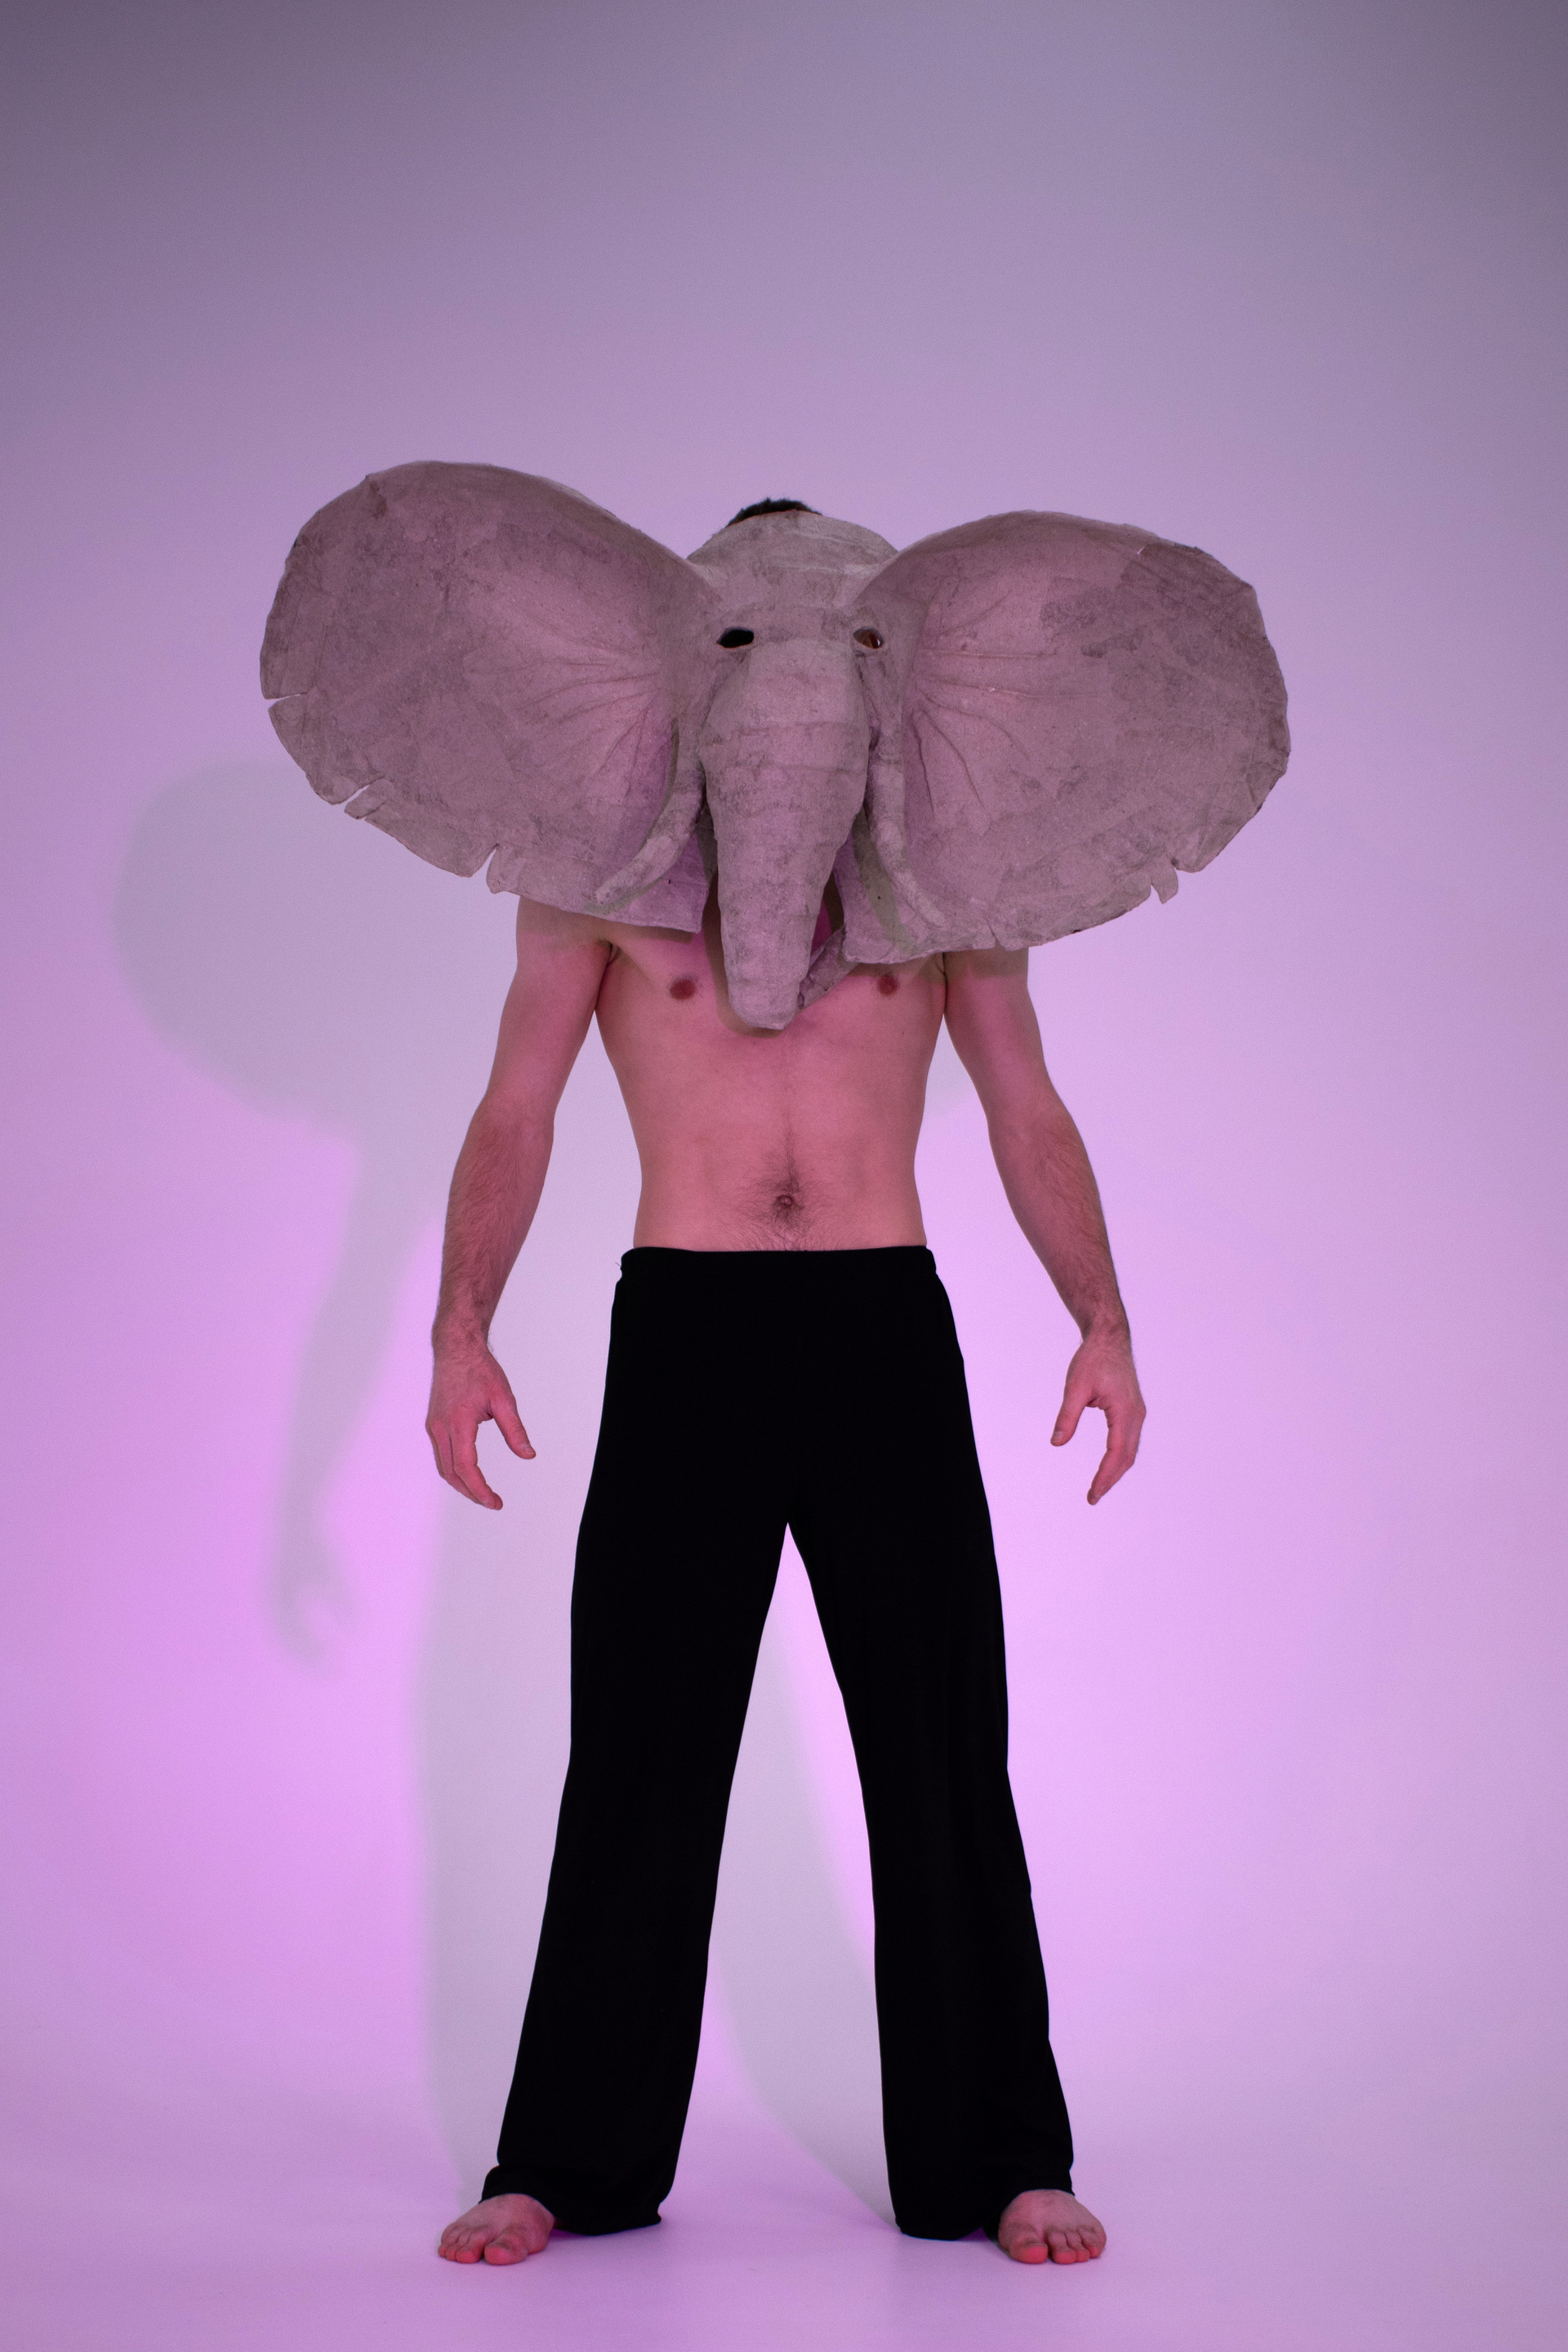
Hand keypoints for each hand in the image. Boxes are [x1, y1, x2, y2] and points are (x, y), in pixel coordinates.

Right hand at [426, 1336, 534, 1508]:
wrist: (456, 1348)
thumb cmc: (479, 1369)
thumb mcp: (504, 1399)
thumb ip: (515, 1430)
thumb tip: (528, 1455)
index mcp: (458, 1421)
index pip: (465, 1467)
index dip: (480, 1489)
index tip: (495, 1502)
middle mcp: (440, 1427)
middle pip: (451, 1473)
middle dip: (472, 1493)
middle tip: (492, 1502)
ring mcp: (434, 1426)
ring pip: (443, 1467)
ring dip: (461, 1484)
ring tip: (482, 1493)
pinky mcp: (433, 1423)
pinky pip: (441, 1455)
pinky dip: (454, 1470)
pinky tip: (468, 1474)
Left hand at [1051, 1327, 1144, 1504]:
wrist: (1109, 1337)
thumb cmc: (1092, 1359)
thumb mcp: (1075, 1387)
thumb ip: (1067, 1416)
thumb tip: (1057, 1443)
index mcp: (1124, 1411)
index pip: (1116, 1452)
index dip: (1105, 1476)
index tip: (1093, 1494)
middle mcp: (1136, 1415)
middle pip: (1127, 1457)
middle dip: (1110, 1479)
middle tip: (1092, 1497)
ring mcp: (1137, 1413)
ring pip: (1130, 1450)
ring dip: (1116, 1470)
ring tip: (1098, 1487)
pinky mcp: (1133, 1410)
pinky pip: (1129, 1440)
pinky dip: (1119, 1457)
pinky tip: (1108, 1465)